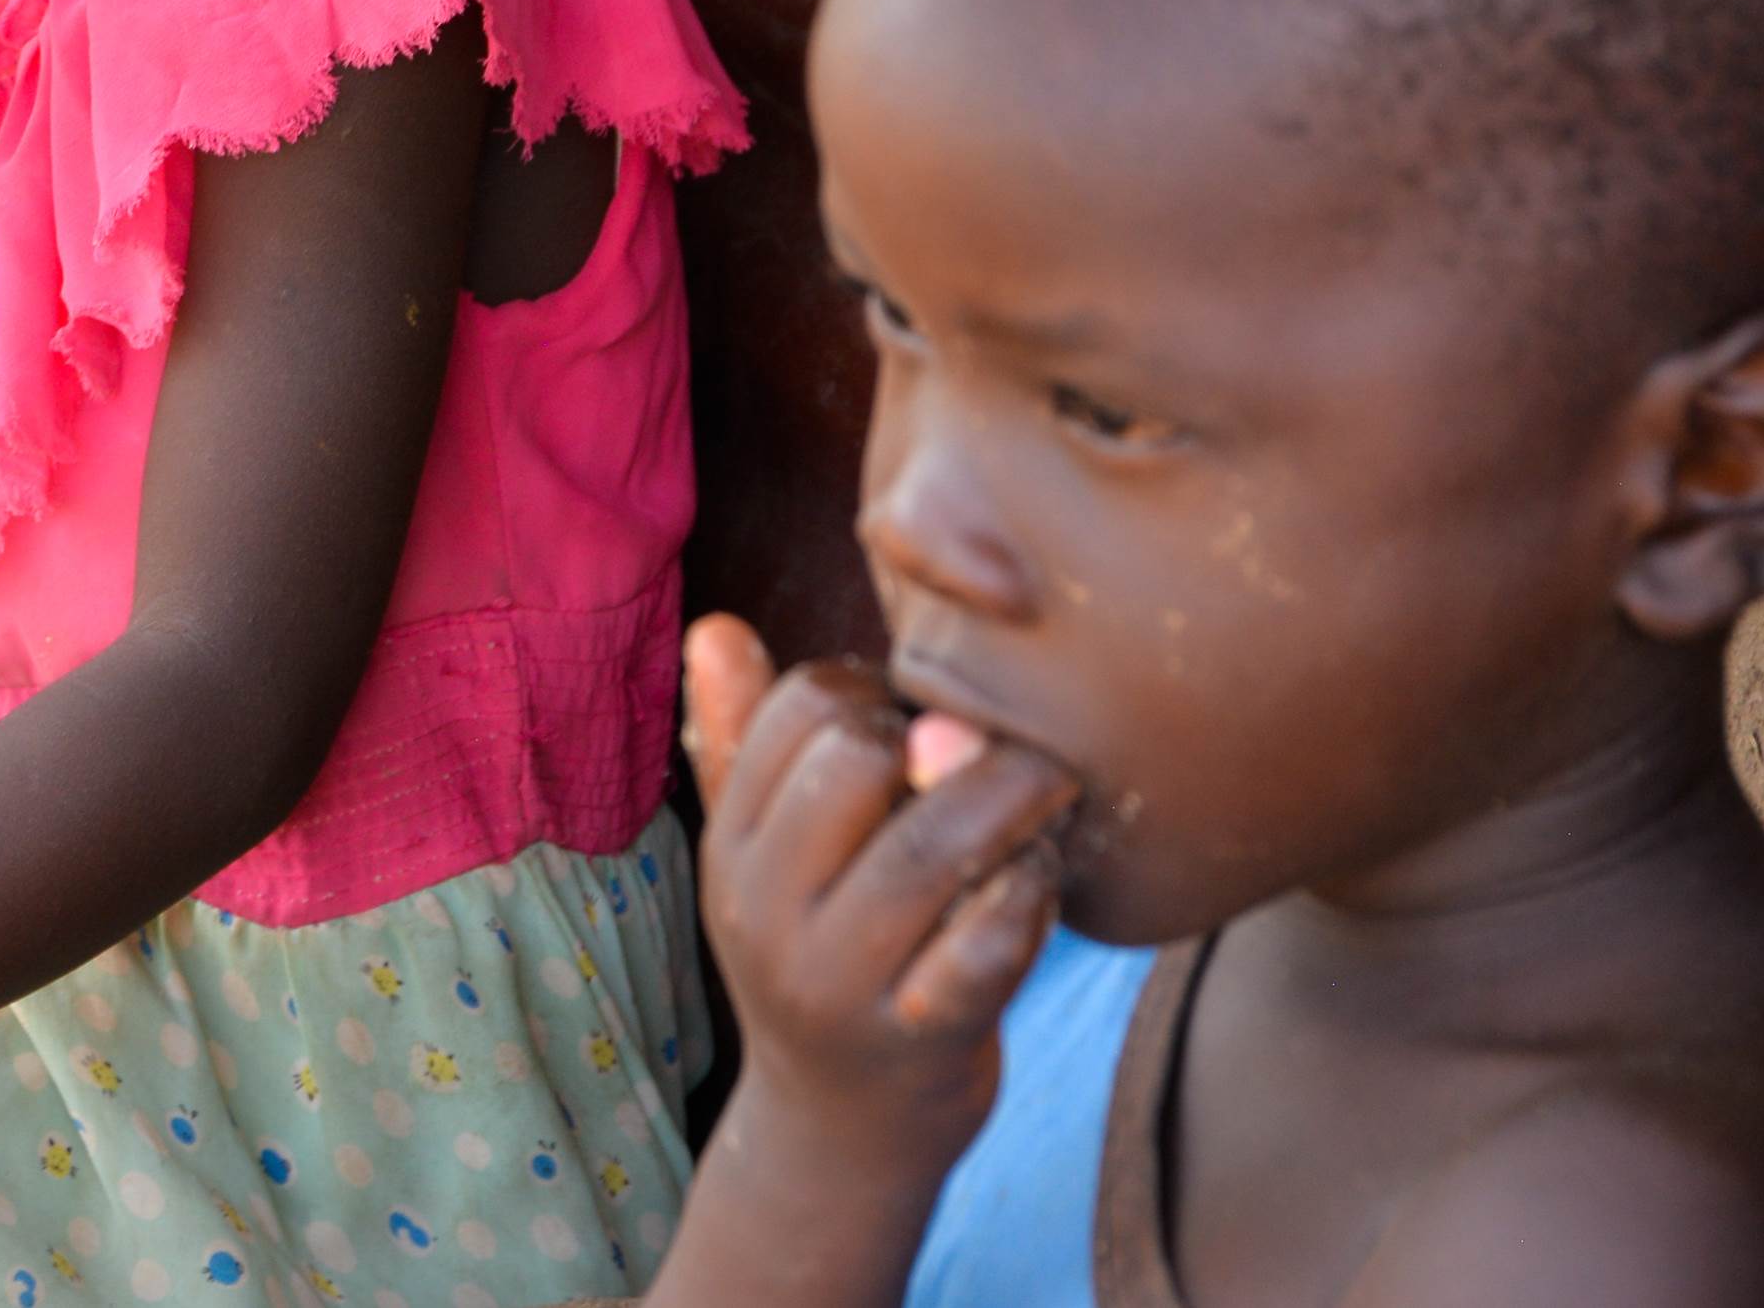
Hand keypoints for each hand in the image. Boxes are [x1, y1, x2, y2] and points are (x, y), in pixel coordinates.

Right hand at [687, 616, 1078, 1183]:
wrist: (836, 1137)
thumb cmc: (818, 960)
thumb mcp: (760, 862)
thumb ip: (740, 743)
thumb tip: (714, 626)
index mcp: (731, 850)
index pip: (799, 711)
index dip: (874, 689)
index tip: (909, 721)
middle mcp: (768, 911)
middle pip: (858, 761)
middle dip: (943, 737)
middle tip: (991, 754)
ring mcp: (841, 981)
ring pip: (933, 847)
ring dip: (1012, 800)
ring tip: (1049, 790)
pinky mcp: (922, 1039)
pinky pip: (988, 946)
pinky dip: (1029, 898)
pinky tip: (1040, 882)